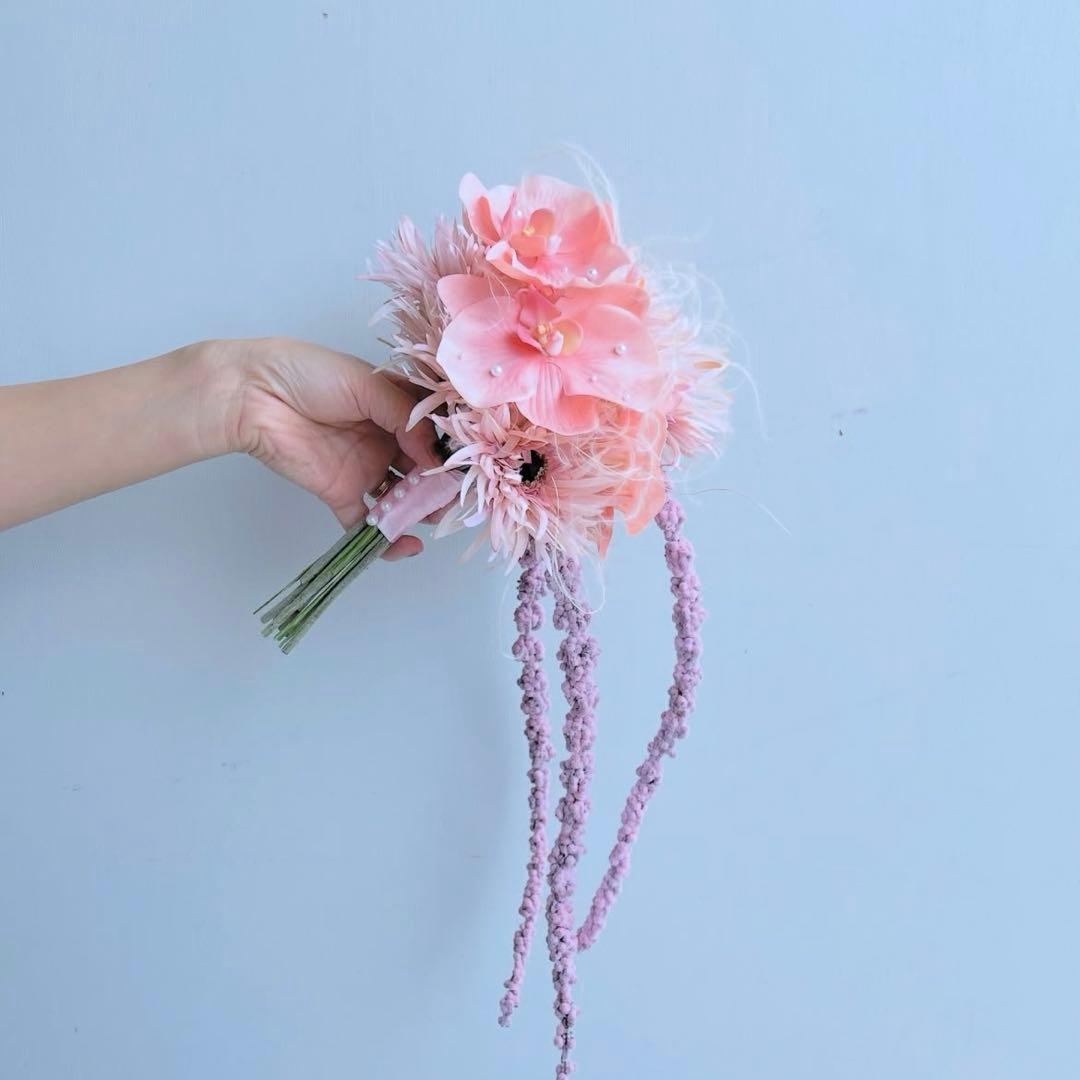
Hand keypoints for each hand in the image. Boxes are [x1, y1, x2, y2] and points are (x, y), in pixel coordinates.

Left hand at [211, 337, 441, 559]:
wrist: (254, 394)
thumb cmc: (309, 374)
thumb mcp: (368, 384)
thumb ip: (406, 417)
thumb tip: (435, 454)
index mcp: (396, 407)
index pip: (435, 431)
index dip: (453, 446)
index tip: (469, 459)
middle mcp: (386, 440)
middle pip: (424, 469)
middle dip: (442, 484)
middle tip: (455, 494)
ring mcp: (365, 468)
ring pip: (402, 498)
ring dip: (420, 510)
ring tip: (433, 515)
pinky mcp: (341, 493)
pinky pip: (368, 523)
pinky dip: (387, 540)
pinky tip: (407, 544)